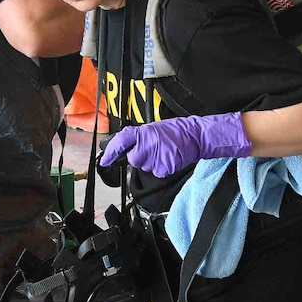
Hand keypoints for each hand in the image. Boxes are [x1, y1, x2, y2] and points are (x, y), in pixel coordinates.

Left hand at [100, 113, 251, 177]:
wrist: (196, 136)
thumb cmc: (177, 131)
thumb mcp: (155, 129)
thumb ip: (140, 138)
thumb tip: (127, 148)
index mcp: (143, 132)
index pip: (121, 141)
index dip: (111, 152)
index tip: (105, 161)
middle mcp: (146, 144)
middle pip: (134, 159)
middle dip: (141, 158)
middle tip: (154, 150)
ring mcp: (155, 157)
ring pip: (146, 167)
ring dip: (153, 162)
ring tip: (165, 152)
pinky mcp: (163, 167)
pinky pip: (157, 172)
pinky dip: (162, 168)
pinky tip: (169, 158)